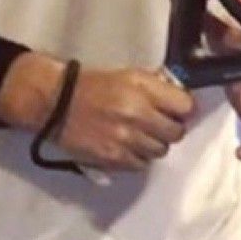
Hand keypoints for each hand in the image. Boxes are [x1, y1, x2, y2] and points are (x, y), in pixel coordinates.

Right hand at [0, 53, 192, 173]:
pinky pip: (141, 164)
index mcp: (142, 88)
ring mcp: (126, 138)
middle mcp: (137, 113)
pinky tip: (126, 146)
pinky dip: (137, 157)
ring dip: (152, 144)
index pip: (185, 106)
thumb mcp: (127, 75)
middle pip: (176, 133)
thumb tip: (179, 99)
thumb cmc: (89, 86)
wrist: (55, 102)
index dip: (183, 110)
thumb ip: (156, 87)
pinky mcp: (114, 157)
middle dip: (169, 129)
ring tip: (137, 135)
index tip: (177, 111)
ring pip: (160, 151)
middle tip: (158, 125)